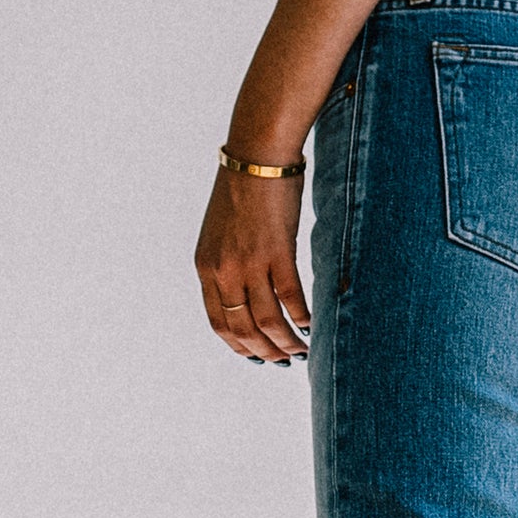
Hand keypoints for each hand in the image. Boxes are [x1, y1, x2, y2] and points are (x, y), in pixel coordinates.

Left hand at [194, 168, 310, 363]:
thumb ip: (227, 265)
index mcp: (206, 267)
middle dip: (264, 352)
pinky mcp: (277, 251)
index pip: (219, 322)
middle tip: (283, 361)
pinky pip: (290, 298)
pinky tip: (310, 326)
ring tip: (300, 351)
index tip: (256, 357)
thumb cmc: (243, 190)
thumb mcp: (221, 234)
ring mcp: (250, 262)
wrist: (257, 156)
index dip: (238, 346)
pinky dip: (301, 317)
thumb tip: (247, 294)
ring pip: (267, 320)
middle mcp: (224, 270)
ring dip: (285, 342)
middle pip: (243, 328)